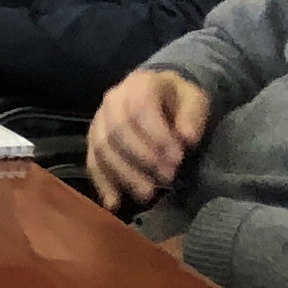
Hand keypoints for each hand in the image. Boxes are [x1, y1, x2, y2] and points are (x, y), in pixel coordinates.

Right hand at [84, 70, 211, 210]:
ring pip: (103, 149)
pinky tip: (114, 202)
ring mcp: (99, 120)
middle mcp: (112, 100)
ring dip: (124, 174)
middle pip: (117, 131)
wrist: (159, 92)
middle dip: (142, 158)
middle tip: (167, 178)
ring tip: (147, 194)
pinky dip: (103, 183)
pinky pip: (92, 162)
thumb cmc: (179, 99)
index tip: (178, 159)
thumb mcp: (195, 99)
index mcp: (139, 84)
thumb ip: (193, 116)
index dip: (157, 136)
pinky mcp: (93, 140)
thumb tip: (187, 138)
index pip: (140, 110)